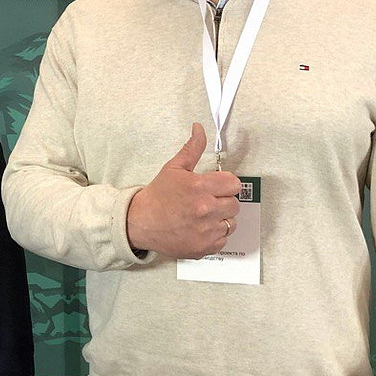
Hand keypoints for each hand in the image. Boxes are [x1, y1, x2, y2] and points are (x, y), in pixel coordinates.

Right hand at [126, 123, 241, 258]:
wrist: (140, 223)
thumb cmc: (157, 196)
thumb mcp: (173, 168)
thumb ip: (192, 148)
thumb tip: (199, 129)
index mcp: (199, 187)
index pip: (234, 184)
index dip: (225, 184)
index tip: (215, 187)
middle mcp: (205, 209)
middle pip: (234, 204)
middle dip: (222, 201)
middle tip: (206, 201)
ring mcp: (205, 230)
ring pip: (231, 223)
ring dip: (220, 219)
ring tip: (203, 216)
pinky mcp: (204, 247)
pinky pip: (223, 240)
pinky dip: (214, 235)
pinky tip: (200, 229)